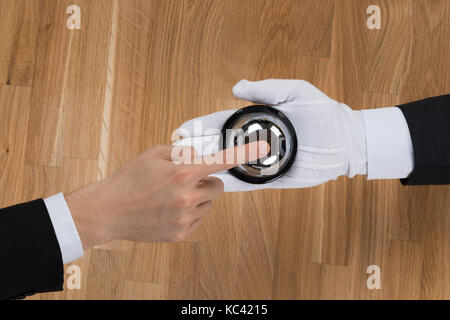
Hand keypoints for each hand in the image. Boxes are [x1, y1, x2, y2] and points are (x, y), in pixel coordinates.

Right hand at [65, 141, 268, 248]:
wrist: (108, 211)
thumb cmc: (128, 179)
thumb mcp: (153, 154)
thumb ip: (182, 151)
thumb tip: (199, 155)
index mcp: (182, 173)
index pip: (221, 161)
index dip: (245, 153)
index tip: (263, 147)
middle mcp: (188, 196)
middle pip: (218, 186)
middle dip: (207, 181)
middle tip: (185, 180)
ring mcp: (185, 218)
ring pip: (208, 203)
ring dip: (198, 197)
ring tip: (171, 196)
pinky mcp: (181, 234)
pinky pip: (198, 219)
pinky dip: (190, 213)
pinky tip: (168, 210)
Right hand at [175, 79, 366, 190]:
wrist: (345, 141)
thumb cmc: (322, 113)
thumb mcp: (294, 92)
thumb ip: (266, 89)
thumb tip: (236, 88)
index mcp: (255, 121)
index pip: (220, 124)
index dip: (200, 127)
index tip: (180, 131)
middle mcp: (253, 142)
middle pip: (217, 146)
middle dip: (196, 149)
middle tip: (174, 156)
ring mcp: (259, 162)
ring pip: (226, 166)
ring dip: (206, 168)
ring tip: (184, 171)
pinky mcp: (269, 179)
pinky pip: (245, 182)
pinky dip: (228, 183)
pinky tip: (210, 184)